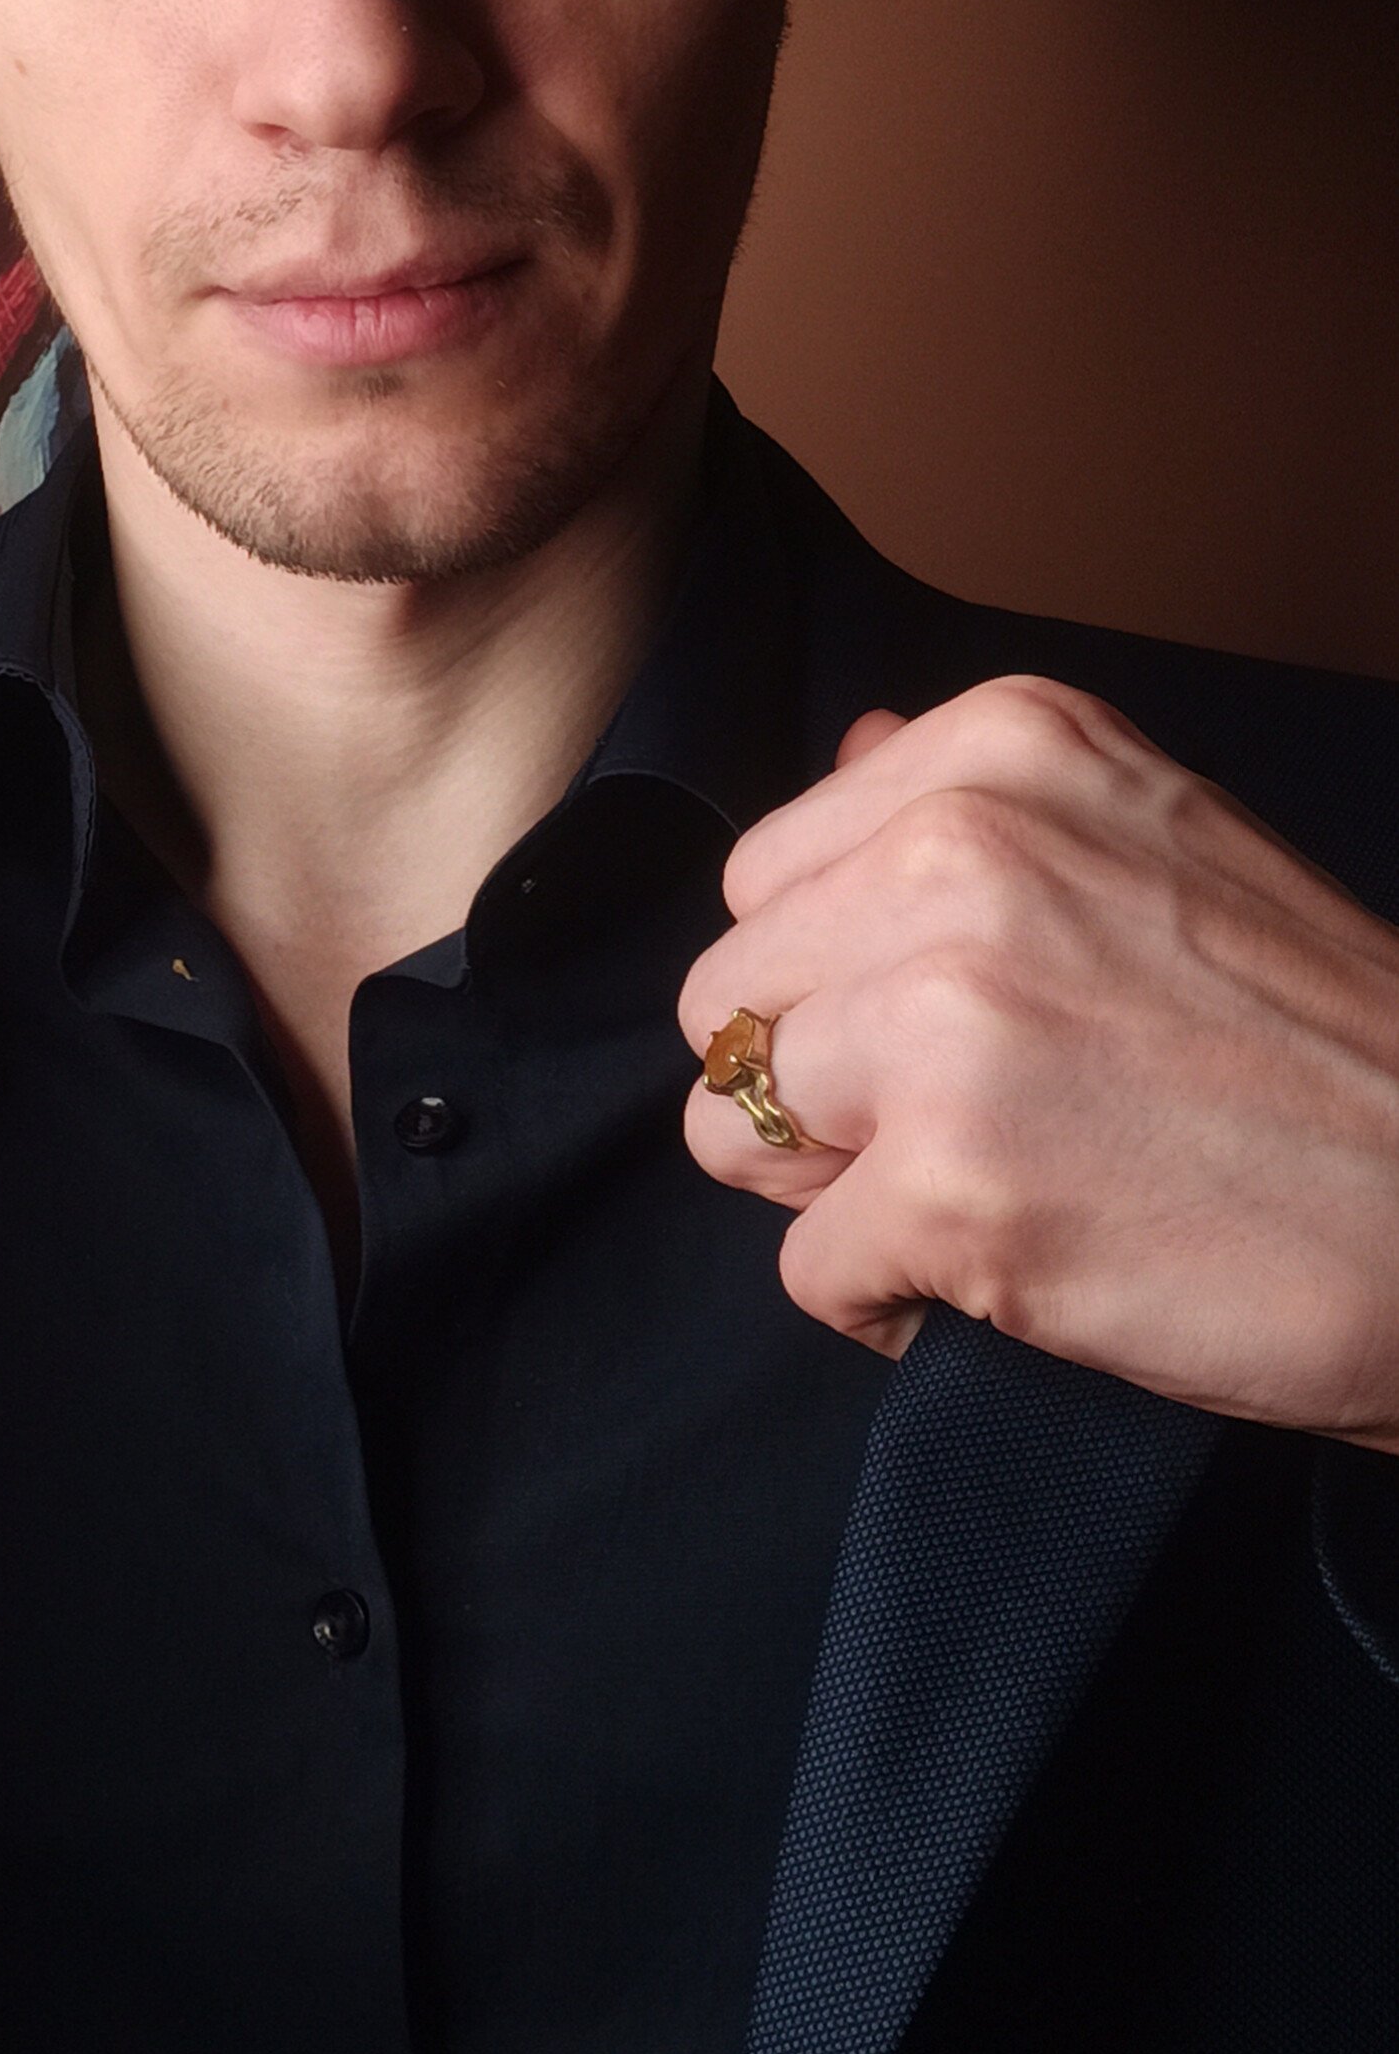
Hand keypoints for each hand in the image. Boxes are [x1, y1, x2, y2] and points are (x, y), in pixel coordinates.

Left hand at [678, 675, 1398, 1447]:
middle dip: (816, 1088)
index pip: (767, 876)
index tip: (964, 1026)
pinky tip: (1012, 1285)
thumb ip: (978, 805)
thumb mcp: (1160, 841)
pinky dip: (889, 1305)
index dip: (838, 980)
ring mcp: (947, 1020)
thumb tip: (842, 748)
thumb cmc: (1328, 1049)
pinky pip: (806, 1269)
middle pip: (725, 1000)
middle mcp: (959, 854)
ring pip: (729, 1126)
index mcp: (1002, 752)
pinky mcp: (950, 1186)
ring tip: (988, 1196)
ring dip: (836, 1194)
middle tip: (970, 1129)